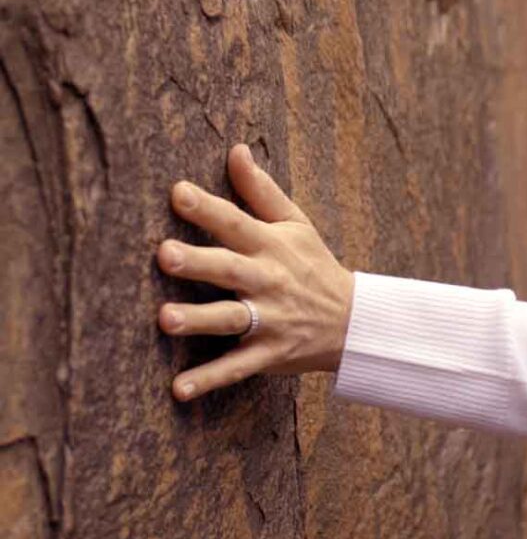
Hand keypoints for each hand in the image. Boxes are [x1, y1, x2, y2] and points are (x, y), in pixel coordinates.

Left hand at [156, 144, 354, 400]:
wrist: (351, 319)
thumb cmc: (313, 264)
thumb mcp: (296, 223)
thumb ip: (261, 190)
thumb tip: (235, 149)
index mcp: (272, 246)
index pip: (237, 223)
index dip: (209, 208)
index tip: (178, 193)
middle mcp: (268, 280)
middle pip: (230, 269)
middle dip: (199, 262)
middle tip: (164, 254)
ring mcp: (269, 319)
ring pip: (231, 318)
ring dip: (199, 320)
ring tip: (165, 319)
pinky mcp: (269, 353)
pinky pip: (238, 367)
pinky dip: (211, 379)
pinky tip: (179, 389)